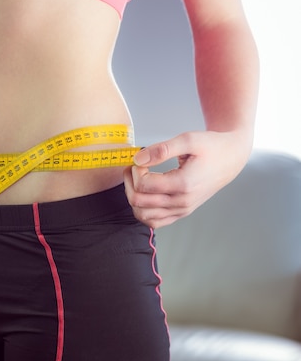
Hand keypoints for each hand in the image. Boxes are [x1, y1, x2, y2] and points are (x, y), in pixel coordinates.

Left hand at [123, 130, 250, 228]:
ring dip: (132, 196)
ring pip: (142, 215)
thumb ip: (161, 149)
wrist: (230, 158)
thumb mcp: (188, 139)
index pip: (144, 185)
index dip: (135, 170)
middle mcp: (182, 202)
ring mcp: (182, 210)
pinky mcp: (181, 212)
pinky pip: (154, 221)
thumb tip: (138, 159)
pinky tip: (144, 192)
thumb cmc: (211, 147)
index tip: (140, 158)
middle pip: (138, 201)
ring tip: (137, 178)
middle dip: (129, 181)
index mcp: (184, 184)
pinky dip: (142, 210)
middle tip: (134, 166)